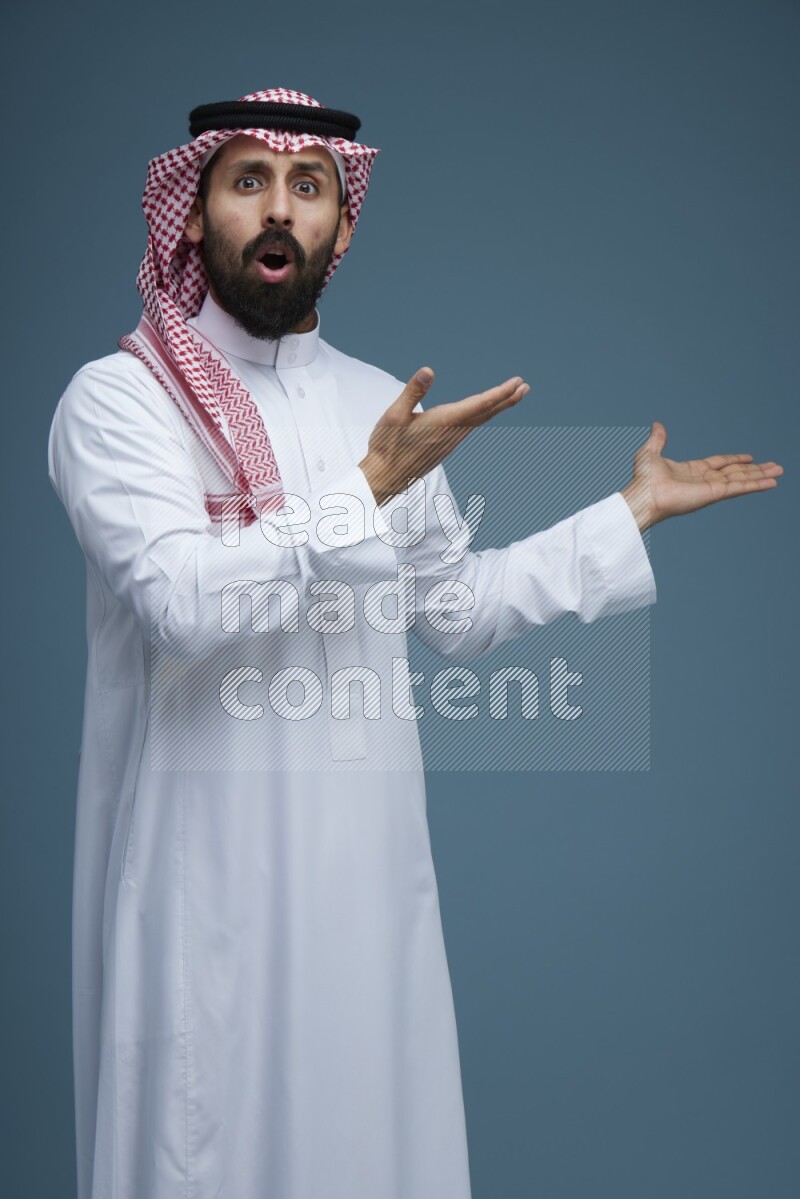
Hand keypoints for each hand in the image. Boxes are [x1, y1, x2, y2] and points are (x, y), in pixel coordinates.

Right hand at [359, 368, 529, 505]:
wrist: (384, 477)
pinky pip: (471, 427)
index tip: (517, 383)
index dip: (500, 393)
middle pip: (486, 413)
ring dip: (497, 407)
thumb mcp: (395, 414)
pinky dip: (483, 416)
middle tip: (525, 387)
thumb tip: (428, 370)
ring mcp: (451, 441)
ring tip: (512, 395)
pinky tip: (483, 412)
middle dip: (507, 399)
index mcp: (443, 421)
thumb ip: (413, 391)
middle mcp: (452, 432)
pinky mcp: (445, 446)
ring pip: (480, 420)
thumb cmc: (386, 445)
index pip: (479, 404)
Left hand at [621, 422, 783, 530]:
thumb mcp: (651, 453)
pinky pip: (739, 487)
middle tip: (774, 467)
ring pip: (742, 479)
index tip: (749, 457)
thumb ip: (658, 439)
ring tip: (779, 472)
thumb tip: (657, 425)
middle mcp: (704, 480)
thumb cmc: (643, 480)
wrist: (643, 495)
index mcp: (692, 471)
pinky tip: (771, 483)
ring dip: (761, 476)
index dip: (734, 460)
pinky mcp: (714, 493)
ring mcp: (711, 487)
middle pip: (736, 472)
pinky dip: (756, 484)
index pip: (719, 464)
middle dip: (756, 469)